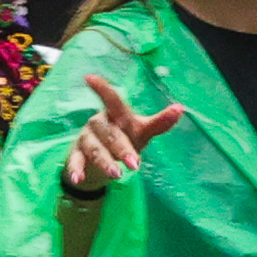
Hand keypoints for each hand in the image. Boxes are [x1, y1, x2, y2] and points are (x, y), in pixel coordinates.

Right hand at [62, 73, 183, 198]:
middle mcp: (99, 123)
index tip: (89, 77)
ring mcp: (86, 138)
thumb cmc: (124, 140)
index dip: (102, 89)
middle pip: (110, 134)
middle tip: (135, 165)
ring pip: (95, 148)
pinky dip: (76, 169)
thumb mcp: (141, 132)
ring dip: (104, 161)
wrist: (98, 162)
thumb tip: (181, 108)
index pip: (111, 100)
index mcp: (115, 114)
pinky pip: (76, 161)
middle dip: (122, 148)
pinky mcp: (76, 154)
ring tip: (117, 175)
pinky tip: (78, 179)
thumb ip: (159, 123)